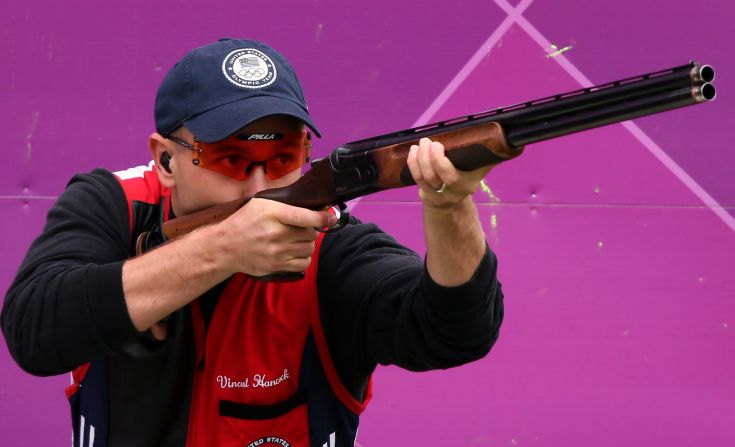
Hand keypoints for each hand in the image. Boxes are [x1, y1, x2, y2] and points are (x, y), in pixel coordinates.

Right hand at [217, 198, 335, 275]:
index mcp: (272, 214)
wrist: (225, 247)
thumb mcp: (261, 204)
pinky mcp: (277, 266)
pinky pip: (303, 264)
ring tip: (298, 240)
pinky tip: (296, 252)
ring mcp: (277, 252)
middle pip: (310, 234)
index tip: (330, 217)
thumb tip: (312, 205)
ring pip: (309, 249)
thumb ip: (285, 203)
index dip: (322, 217)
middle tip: (302, 228)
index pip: (305, 216)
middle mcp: (276, 233)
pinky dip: (305, 258)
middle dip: (310, 230)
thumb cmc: (245, 221)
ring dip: (308, 244)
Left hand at [406, 137, 491, 208]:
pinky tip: (414, 152)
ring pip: (424, 177)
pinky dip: (413, 164)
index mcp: (468, 184)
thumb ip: (489, 156)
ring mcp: (438, 197)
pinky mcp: (427, 197)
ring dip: (418, 158)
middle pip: (435, 176)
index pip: (452, 177)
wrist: (455, 202)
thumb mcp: (479, 169)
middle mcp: (453, 193)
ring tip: (420, 144)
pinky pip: (417, 180)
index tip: (438, 144)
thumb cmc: (467, 176)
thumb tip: (503, 138)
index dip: (439, 161)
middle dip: (427, 157)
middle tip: (427, 141)